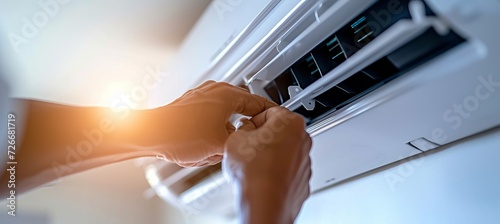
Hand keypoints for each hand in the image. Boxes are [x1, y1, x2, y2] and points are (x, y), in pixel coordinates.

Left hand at [154, 81, 276, 166]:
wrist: (150, 133)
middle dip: (247, 123)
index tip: (276, 122)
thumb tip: (246, 142)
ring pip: (227, 111)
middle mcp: (216, 90)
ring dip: (229, 126)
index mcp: (228, 95)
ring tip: (225, 142)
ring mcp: (202, 95)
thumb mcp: (220, 146)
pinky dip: (216, 126)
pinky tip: (209, 141)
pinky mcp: (191, 104)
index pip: (259, 103)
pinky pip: (212, 114)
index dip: (269, 115)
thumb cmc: (179, 135)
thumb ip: (240, 142)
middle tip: (252, 137)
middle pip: (243, 106)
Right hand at [223, 107, 312, 223]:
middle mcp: (303, 140)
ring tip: (253, 164)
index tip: (247, 127)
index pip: (269, 111)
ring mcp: (304, 161)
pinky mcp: (302, 179)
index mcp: (290, 123)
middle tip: (247, 145)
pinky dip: (275, 171)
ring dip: (269, 154)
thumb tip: (245, 129)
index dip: (253, 120)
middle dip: (263, 137)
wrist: (264, 204)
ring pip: (284, 151)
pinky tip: (261, 176)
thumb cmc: (254, 173)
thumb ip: (243, 127)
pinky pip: (286, 169)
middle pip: (279, 130)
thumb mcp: (236, 138)